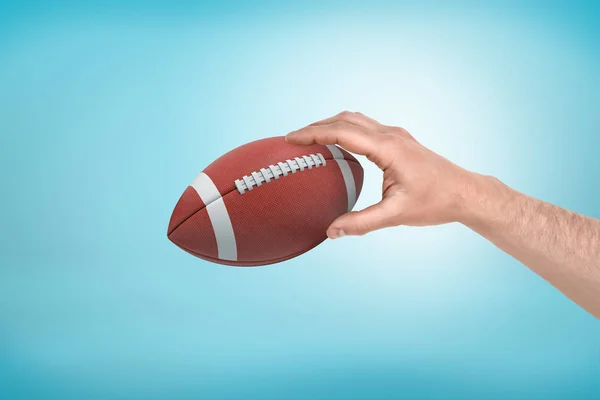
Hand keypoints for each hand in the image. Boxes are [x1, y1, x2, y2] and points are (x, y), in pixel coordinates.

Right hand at [286, 111, 478, 238]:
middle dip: (316, 126)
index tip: (290, 139)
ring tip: (309, 138)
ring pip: (355, 119)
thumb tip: (331, 231)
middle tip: (292, 139)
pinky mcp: (398, 140)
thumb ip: (361, 223)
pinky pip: (365, 127)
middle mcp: (390, 135)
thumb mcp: (396, 215)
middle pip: (345, 119)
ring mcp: (396, 135)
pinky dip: (344, 129)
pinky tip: (337, 143)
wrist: (465, 193)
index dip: (313, 134)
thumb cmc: (436, 202)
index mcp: (388, 148)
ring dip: (330, 124)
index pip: (341, 132)